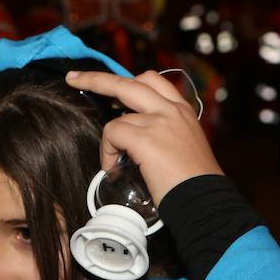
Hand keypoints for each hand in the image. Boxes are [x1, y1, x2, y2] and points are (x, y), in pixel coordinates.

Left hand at [65, 69, 223, 205]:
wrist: (205, 200)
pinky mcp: (146, 139)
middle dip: (96, 79)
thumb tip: (134, 134)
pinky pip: (113, 134)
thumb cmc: (195, 182)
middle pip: (127, 82)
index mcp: (182, 111)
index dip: (128, 82)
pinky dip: (108, 152)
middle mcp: (171, 110)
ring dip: (109, 140)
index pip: (152, 80)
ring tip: (112, 161)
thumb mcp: (185, 146)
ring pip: (117, 117)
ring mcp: (159, 122)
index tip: (111, 89)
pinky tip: (113, 168)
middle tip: (74, 78)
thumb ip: (164, 133)